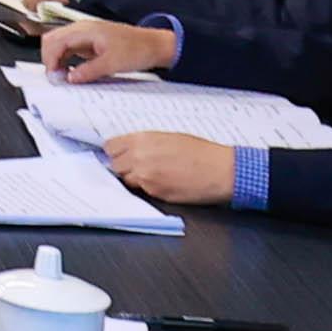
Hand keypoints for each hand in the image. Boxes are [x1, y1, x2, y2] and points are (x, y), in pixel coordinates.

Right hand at [37, 16, 168, 82]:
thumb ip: (87, 71)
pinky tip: (72, 71)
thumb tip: (70, 79)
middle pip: (52, 39)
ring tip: (63, 77)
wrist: (155, 46)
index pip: (54, 42)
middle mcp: (83, 29)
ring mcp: (86, 34)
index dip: (50, 60)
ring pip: (60, 44)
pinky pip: (71, 48)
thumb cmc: (138, 49)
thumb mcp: (112, 64)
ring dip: (57, 59)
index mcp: (86, 30)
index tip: (54, 77)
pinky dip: (66, 59)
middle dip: (49, 59)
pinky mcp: (91, 42)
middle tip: (56, 77)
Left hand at [95, 129, 234, 205]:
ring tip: (154, 173)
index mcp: (143, 140)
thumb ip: (146, 143)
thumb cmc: (201, 152)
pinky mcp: (154, 193)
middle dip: (123, 166)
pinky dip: (149, 187)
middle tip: (137, 165)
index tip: (118, 154)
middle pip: (115, 165)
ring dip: (135, 178)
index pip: (111, 147)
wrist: (220, 170)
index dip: (115, 151)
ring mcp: (145, 177)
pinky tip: (164, 181)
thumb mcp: (170, 137)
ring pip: (127, 180)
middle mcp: (140, 158)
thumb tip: (131, 148)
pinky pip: (142, 190)